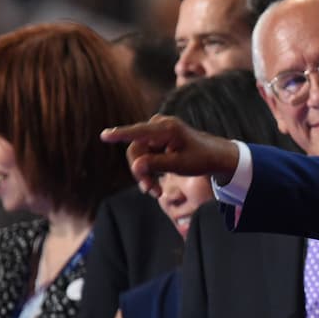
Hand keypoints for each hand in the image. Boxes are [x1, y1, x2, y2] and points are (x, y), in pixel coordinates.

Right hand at [100, 115, 240, 196]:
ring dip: (144, 175)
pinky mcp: (155, 140)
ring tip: (156, 192)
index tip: (104, 135)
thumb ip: (156, 164)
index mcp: (167, 128)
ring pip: (138, 155)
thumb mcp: (180, 165)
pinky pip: (144, 156)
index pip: (139, 132)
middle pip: (136, 149)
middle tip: (151, 191)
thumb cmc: (200, 159)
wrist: (214, 156)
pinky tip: (155, 186)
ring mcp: (156, 132)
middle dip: (140, 172)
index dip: (120, 135)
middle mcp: (159, 125)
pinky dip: (149, 171)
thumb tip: (135, 166)